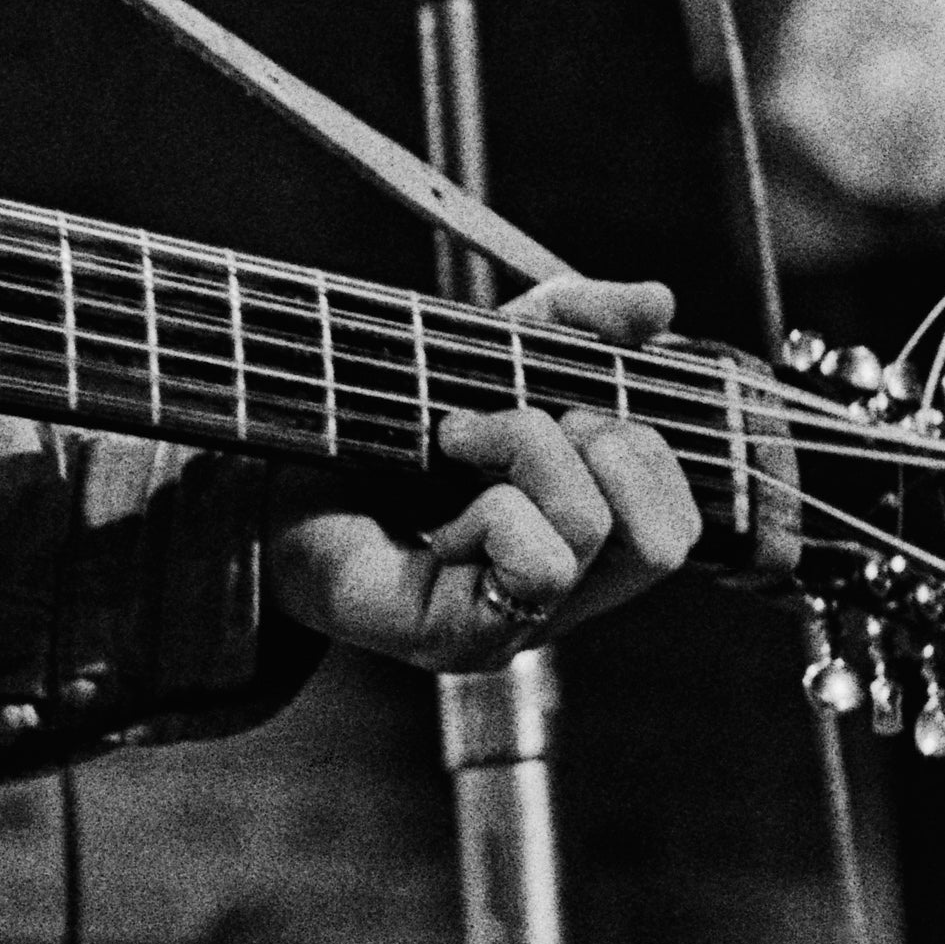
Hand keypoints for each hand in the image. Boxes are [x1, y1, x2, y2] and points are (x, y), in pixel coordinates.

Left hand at [266, 274, 704, 669]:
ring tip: (455, 439)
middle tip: (511, 417)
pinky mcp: (463, 641)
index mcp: (584, 544)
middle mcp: (565, 597)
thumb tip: (661, 302)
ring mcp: (516, 626)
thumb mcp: (483, 353)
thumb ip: (571, 322)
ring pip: (593, 533)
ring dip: (526, 453)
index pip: (681, 518)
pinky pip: (534, 566)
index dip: (644, 446)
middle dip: (602, 442)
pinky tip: (437, 513)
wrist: (263, 482)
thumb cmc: (379, 432)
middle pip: (667, 538)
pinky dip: (493, 510)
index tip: (560, 404)